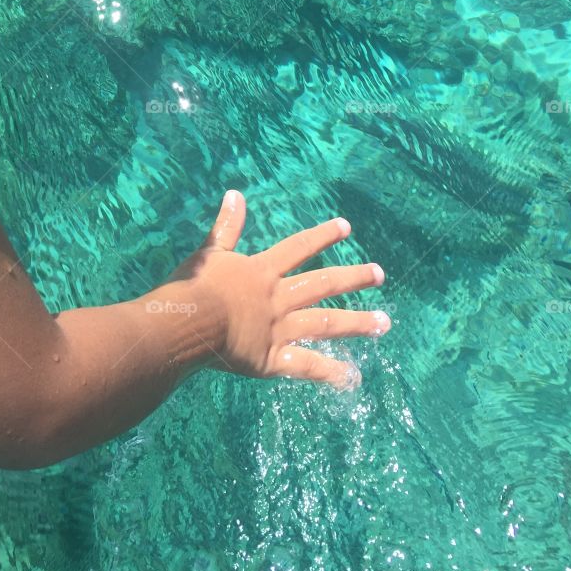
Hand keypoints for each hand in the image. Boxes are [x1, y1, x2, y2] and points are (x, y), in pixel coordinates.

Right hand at [168, 191, 388, 388]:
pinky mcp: (272, 358)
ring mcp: (280, 329)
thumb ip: (227, 226)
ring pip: (325, 323)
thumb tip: (235, 194)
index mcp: (263, 271)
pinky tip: (351, 376)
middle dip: (354, 278)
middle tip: (380, 274)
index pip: (299, 247)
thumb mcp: (210, 251)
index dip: (323, 236)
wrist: (186, 322)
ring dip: (356, 322)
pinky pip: (307, 365)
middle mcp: (279, 298)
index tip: (347, 227)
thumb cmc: (193, 286)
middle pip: (323, 284)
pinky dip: (329, 372)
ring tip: (384, 322)